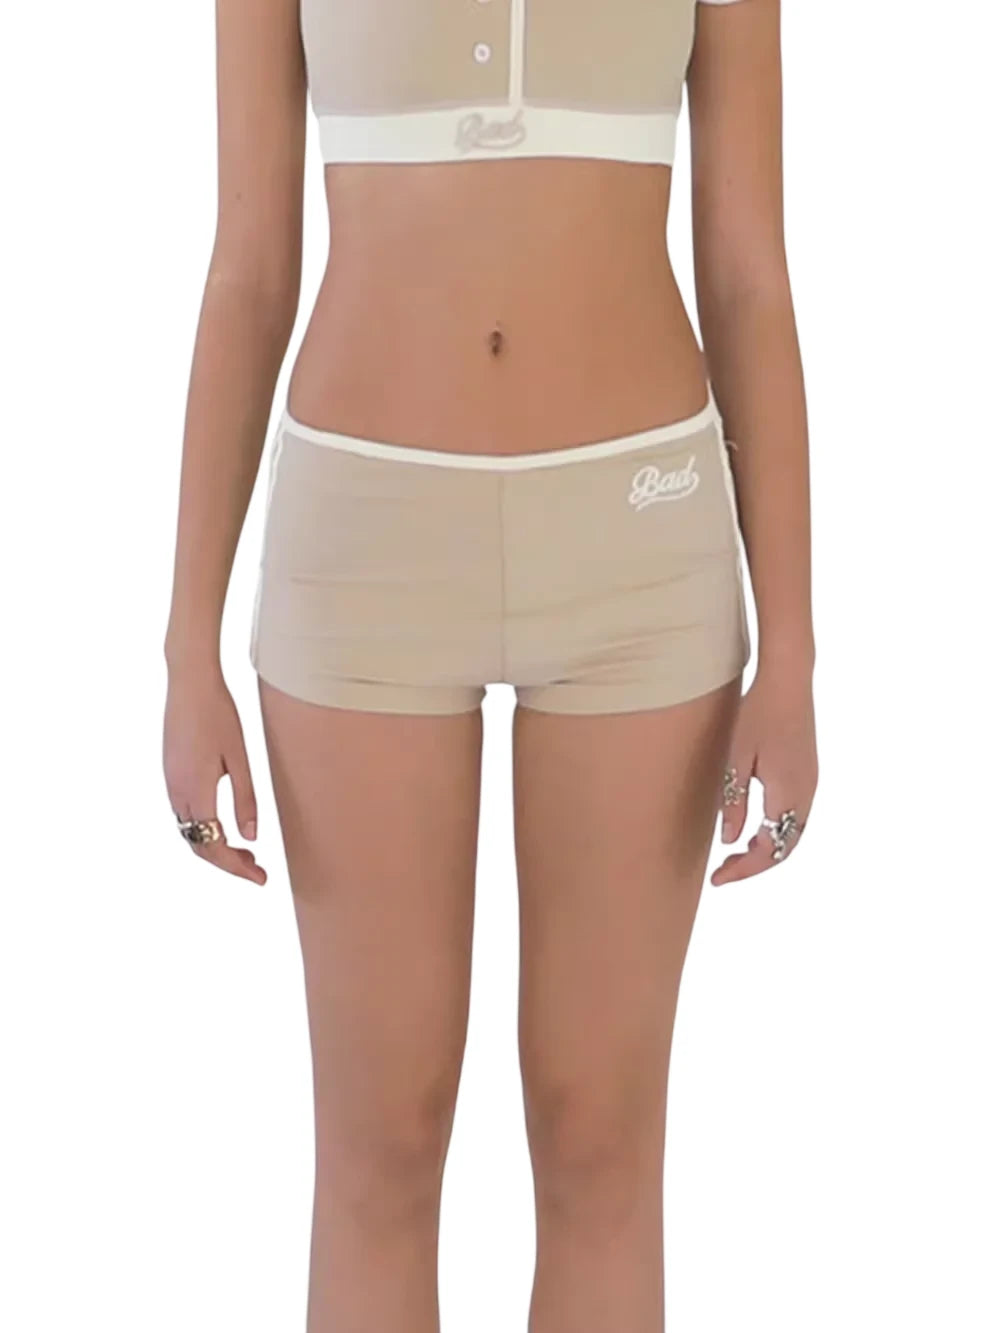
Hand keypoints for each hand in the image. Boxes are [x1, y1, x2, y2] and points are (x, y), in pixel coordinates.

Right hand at [163, 667, 266, 884]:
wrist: (190, 683)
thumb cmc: (220, 715)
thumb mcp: (240, 758)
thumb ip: (246, 799)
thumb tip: (252, 839)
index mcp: (196, 791)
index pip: (213, 846)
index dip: (236, 868)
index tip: (261, 878)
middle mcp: (177, 793)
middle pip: (198, 845)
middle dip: (228, 863)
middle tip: (258, 868)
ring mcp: (170, 783)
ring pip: (189, 831)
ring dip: (216, 846)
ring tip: (247, 851)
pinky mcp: (170, 774)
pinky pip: (184, 815)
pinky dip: (205, 829)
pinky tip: (225, 824)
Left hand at [711, 669, 817, 884]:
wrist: (788, 680)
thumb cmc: (758, 713)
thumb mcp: (736, 759)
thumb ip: (734, 802)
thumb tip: (731, 841)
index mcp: (788, 794)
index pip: (769, 849)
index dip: (744, 870)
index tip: (718, 879)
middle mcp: (806, 794)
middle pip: (785, 846)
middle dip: (754, 864)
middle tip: (723, 871)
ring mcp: (810, 783)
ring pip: (792, 833)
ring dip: (766, 848)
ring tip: (734, 855)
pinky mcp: (808, 773)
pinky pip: (795, 816)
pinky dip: (775, 831)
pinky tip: (753, 828)